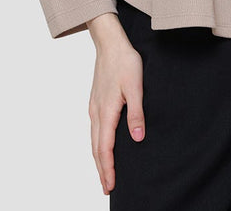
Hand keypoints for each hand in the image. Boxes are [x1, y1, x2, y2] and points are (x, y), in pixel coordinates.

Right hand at [86, 16, 145, 194]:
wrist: (110, 43)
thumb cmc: (124, 62)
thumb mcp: (136, 86)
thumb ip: (136, 113)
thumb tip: (137, 138)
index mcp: (106, 111)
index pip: (105, 148)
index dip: (108, 168)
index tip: (110, 185)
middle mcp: (96, 112)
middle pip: (96, 148)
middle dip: (101, 169)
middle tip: (107, 188)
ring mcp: (94, 106)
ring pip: (93, 139)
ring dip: (98, 158)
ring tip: (104, 172)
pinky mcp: (95, 101)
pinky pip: (94, 129)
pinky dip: (97, 144)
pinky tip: (102, 146)